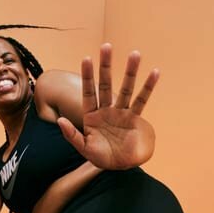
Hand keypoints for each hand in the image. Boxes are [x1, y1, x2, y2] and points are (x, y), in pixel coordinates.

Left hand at [57, 43, 158, 168]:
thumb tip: (59, 120)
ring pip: (126, 89)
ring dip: (130, 72)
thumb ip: (72, 135)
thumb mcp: (84, 148)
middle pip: (105, 85)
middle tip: (106, 46)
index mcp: (91, 117)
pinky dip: (148, 87)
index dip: (88, 77)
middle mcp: (106, 111)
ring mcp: (121, 113)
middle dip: (105, 67)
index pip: (88, 93)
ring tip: (135, 53)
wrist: (122, 166)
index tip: (87, 58)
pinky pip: (142, 101)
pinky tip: (154, 72)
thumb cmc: (101, 158)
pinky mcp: (135, 119)